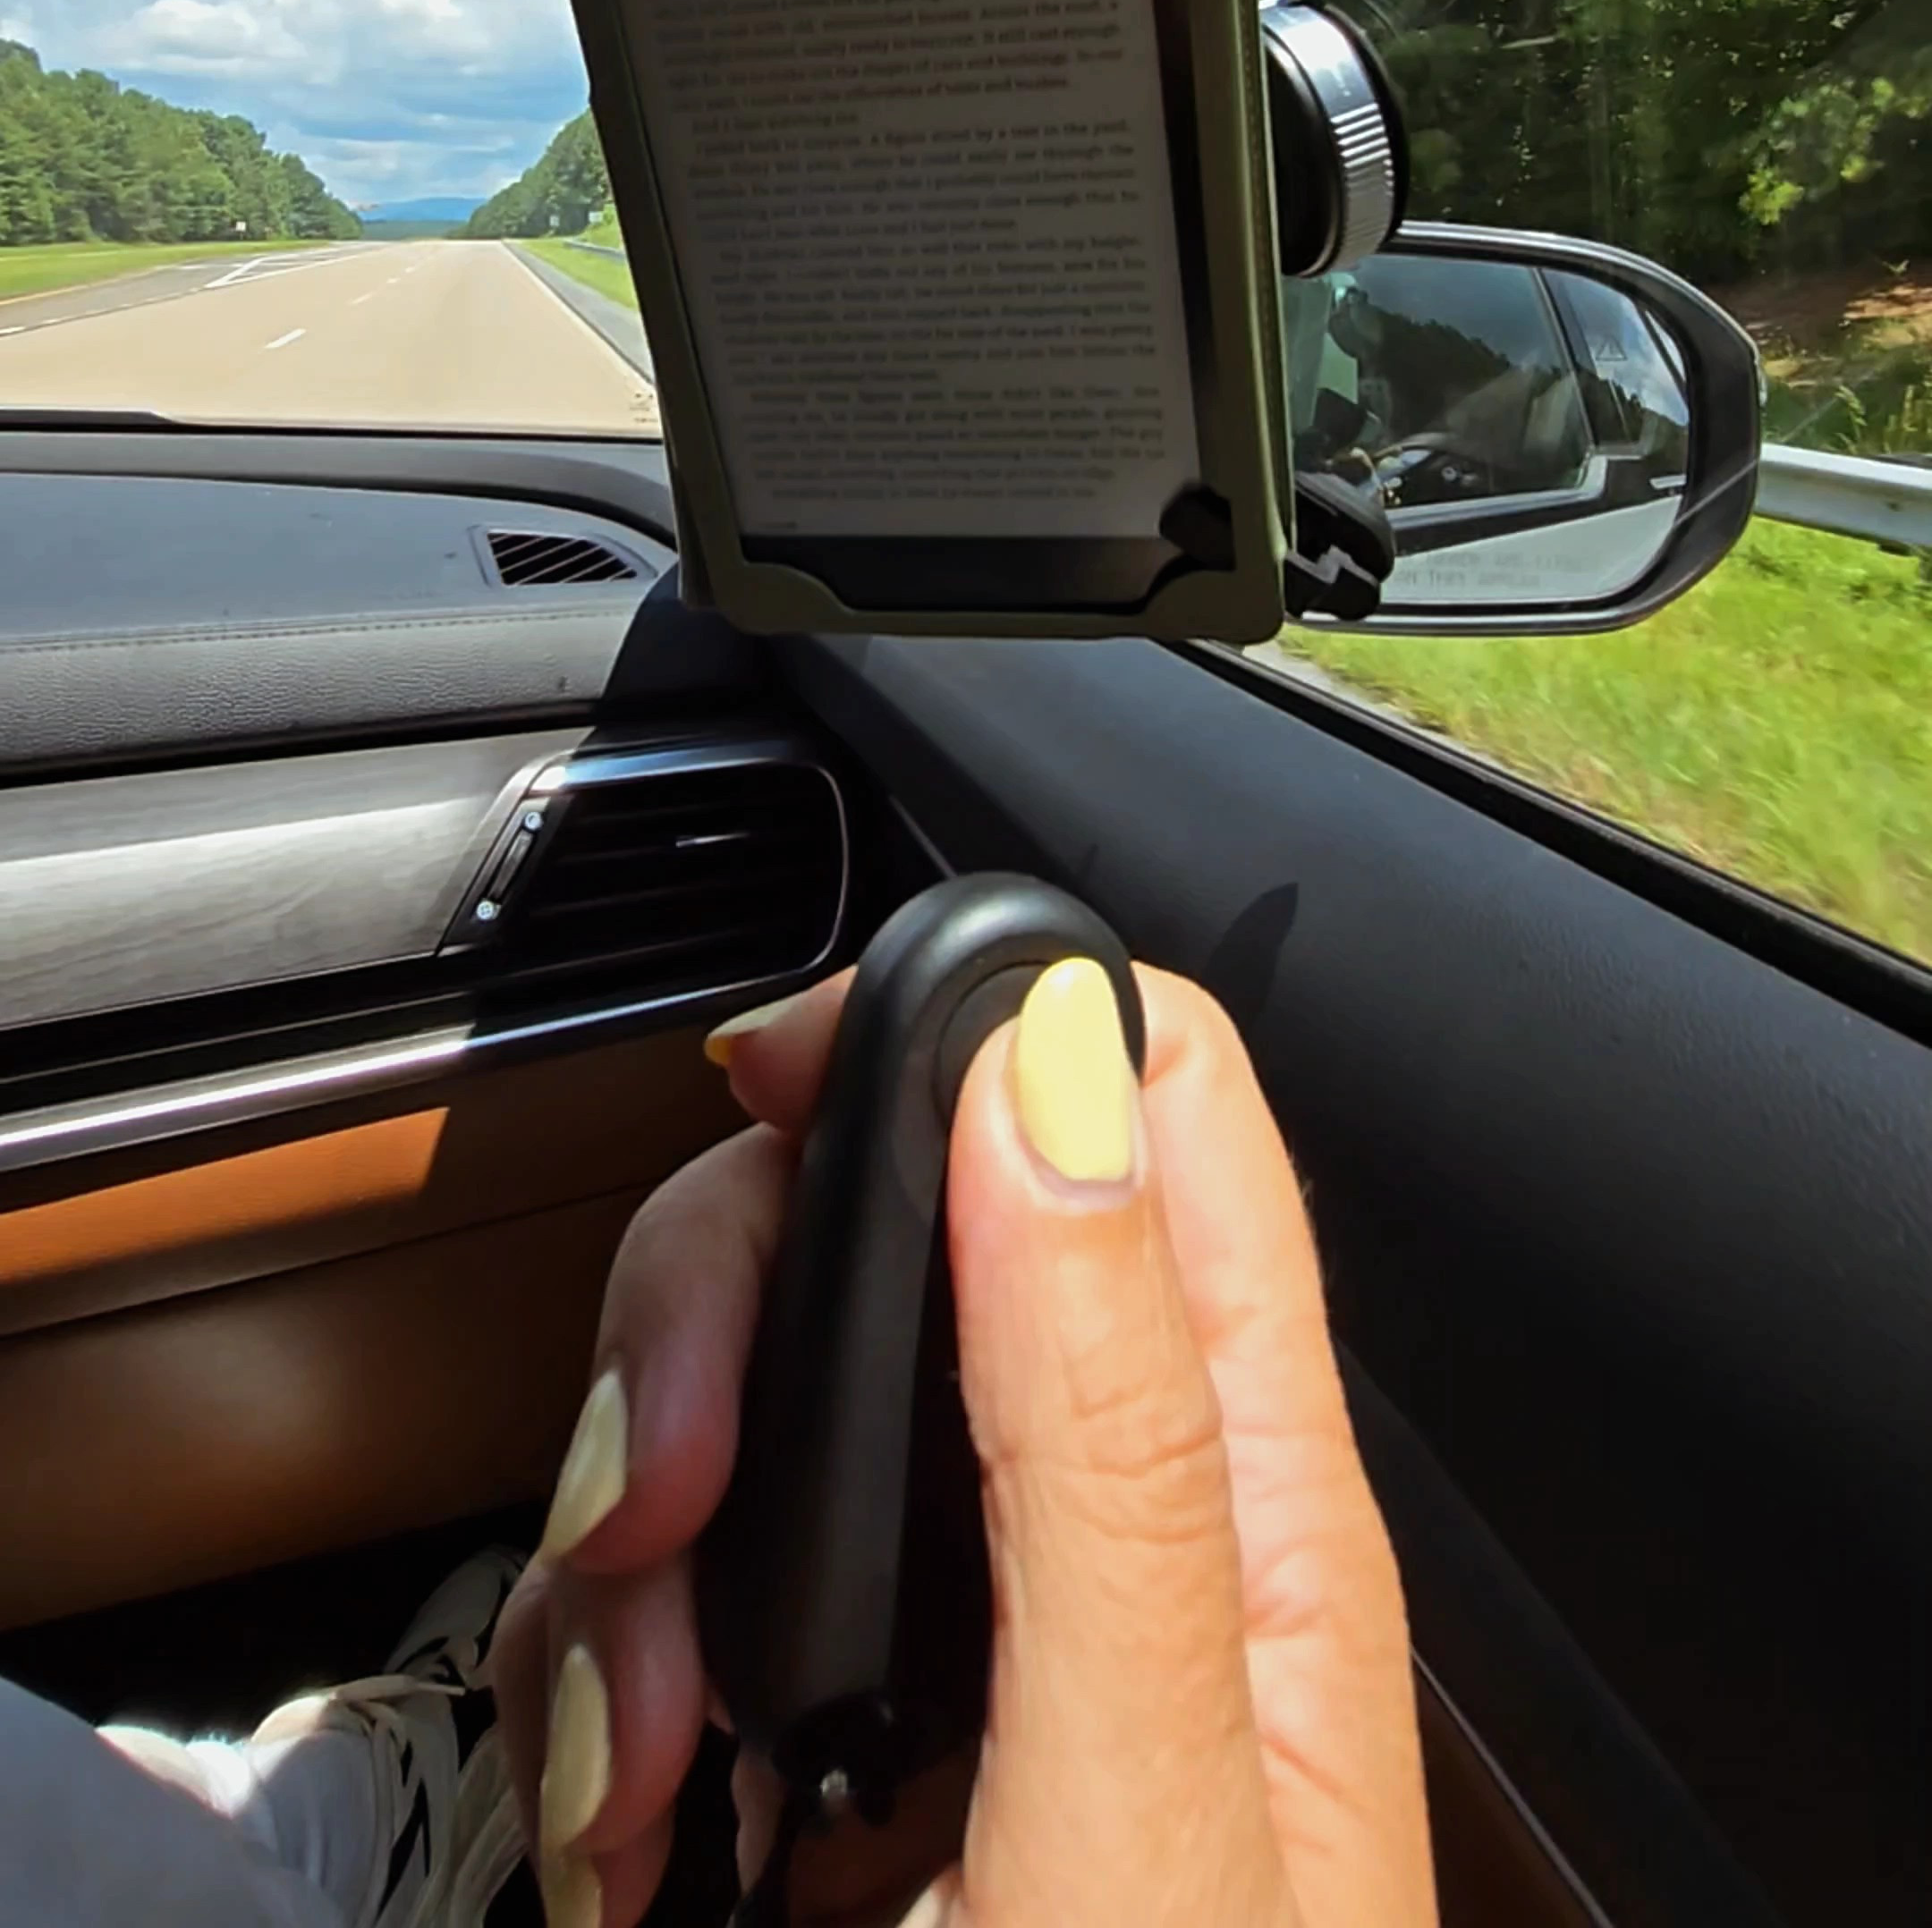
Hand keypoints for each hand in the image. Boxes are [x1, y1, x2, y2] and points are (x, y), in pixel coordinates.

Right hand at [492, 960, 1437, 1927]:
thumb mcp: (1142, 1796)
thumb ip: (1107, 1429)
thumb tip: (1058, 1053)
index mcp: (1244, 1505)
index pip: (1153, 1105)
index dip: (971, 1022)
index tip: (780, 1088)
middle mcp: (1096, 1532)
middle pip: (887, 1230)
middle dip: (715, 1327)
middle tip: (661, 1504)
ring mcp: (942, 1640)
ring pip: (737, 1409)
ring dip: (623, 1556)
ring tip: (641, 1772)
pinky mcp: (809, 1753)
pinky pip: (656, 1600)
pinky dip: (597, 1693)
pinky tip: (630, 1841)